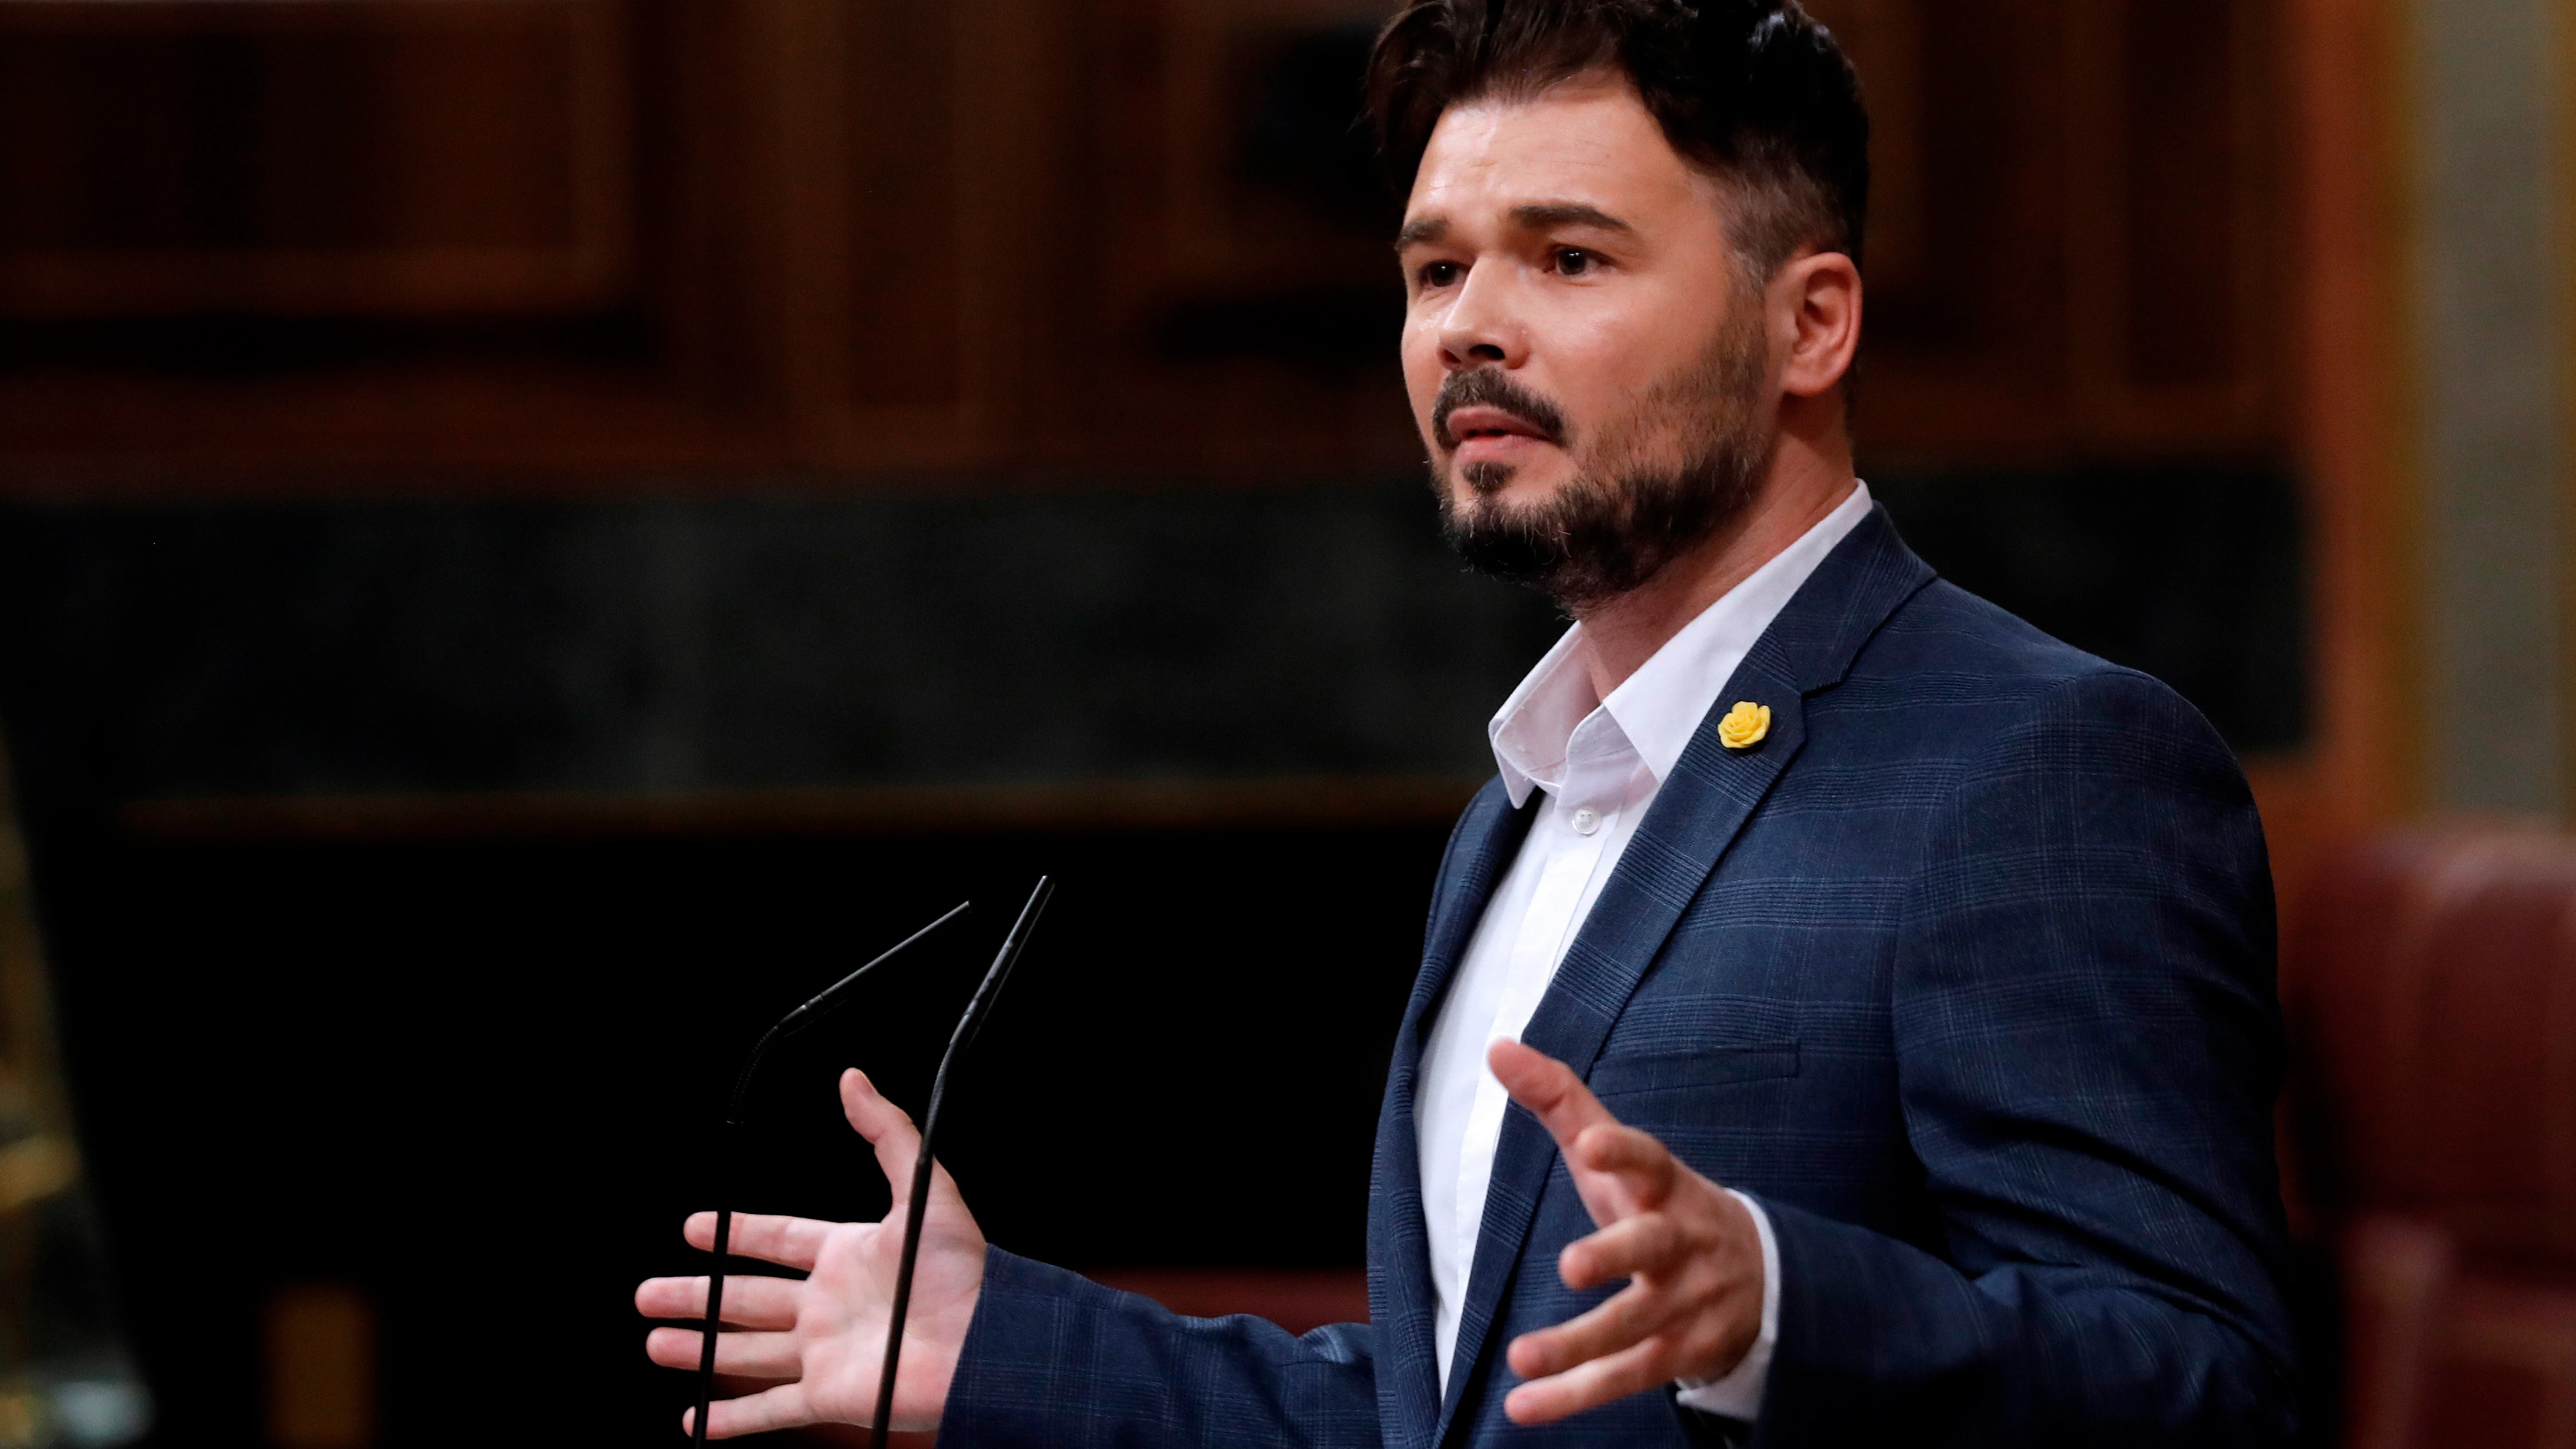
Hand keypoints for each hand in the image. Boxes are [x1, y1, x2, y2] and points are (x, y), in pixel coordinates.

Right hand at [634, 1068, 987, 1438]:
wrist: (984, 1343)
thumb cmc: (962, 1271)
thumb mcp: (924, 1188)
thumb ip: (886, 1133)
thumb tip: (854, 1079)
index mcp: (846, 1254)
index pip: (778, 1239)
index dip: (737, 1233)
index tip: (694, 1227)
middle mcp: (829, 1304)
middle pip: (747, 1299)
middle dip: (696, 1296)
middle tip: (648, 1293)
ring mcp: (825, 1353)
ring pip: (747, 1352)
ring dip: (700, 1350)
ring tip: (656, 1344)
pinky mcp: (828, 1397)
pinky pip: (770, 1411)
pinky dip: (731, 1419)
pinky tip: (696, 1421)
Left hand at [1488, 1038, 1765, 1424]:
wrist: (1759, 1278)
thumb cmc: (1661, 1203)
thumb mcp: (1617, 1152)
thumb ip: (1560, 1099)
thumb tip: (1498, 1046)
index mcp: (1666, 1187)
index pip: (1650, 1160)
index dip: (1623, 1151)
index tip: (1591, 1143)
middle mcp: (1681, 1243)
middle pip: (1651, 1247)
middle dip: (1614, 1255)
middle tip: (1570, 1266)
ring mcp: (1685, 1303)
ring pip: (1634, 1327)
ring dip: (1578, 1345)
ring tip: (1521, 1359)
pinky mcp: (1680, 1354)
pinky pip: (1624, 1376)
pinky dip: (1573, 1396)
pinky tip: (1523, 1406)